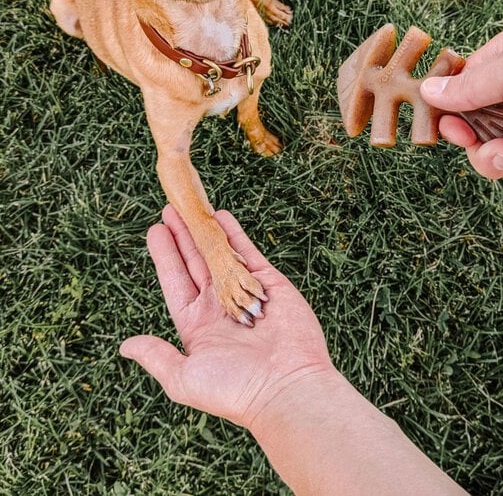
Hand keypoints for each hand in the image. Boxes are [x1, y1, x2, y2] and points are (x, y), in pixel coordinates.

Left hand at [120, 204, 332, 427]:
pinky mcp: (268, 283)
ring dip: (205, 230)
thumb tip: (126, 345)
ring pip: (219, 252)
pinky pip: (247, 253)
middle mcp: (220, 305)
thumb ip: (156, 356)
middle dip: (183, 235)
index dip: (165, 255)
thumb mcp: (184, 378)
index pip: (175, 281)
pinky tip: (222, 216)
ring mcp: (244, 291)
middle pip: (196, 261)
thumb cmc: (233, 389)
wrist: (285, 389)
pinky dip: (235, 234)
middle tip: (171, 208)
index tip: (155, 231)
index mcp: (198, 325)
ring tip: (192, 205)